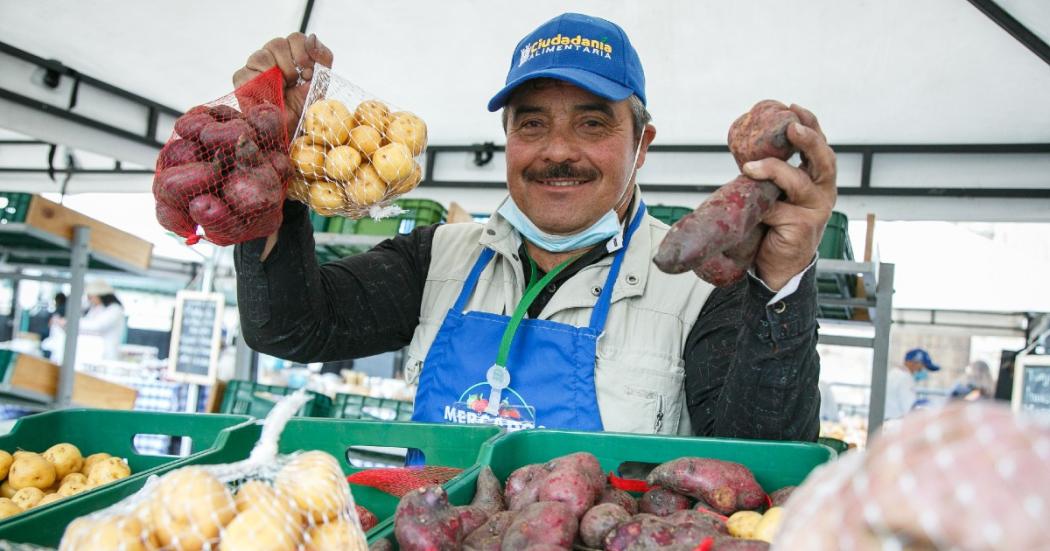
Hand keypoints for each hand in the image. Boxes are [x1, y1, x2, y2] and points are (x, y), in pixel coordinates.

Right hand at [232, 32, 333, 135]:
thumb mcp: (321, 81)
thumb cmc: (305, 106)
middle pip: (278, 44)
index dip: (304, 55)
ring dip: (275, 76)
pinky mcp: (241, 79)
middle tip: (295, 83)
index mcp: (292, 53)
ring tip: (282, 91)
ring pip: (261, 56)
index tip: (308, 74)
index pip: (296, 39)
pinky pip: (245, 73)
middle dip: (291, 66)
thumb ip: (322, 57)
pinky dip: (259, 85)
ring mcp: (255, 66)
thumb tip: (312, 38)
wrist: (292, 129)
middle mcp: (272, 56)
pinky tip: (269, 96)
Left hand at [741, 104, 836, 289]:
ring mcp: (817, 208)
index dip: (809, 124)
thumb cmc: (775, 223)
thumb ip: (770, 173)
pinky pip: (779, 210)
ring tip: (750, 167)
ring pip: (798, 182)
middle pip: (823, 158)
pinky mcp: (804, 226)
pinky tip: (755, 213)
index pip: (818, 145)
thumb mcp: (774, 192)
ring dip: (773, 170)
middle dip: (808, 139)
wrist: (778, 264)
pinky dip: (763, 209)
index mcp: (817, 176)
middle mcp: (823, 189)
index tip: (792, 107)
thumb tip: (746, 147)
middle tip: (791, 127)